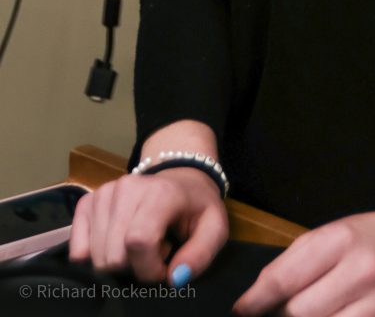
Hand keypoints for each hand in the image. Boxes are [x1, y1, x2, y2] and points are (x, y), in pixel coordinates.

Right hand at [68, 167, 228, 283]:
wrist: (180, 178)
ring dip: (119, 262)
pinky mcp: (88, 201)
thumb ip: (200, 254)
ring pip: (95, 257)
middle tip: (156, 251)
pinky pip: (77, 248)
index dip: (149, 269)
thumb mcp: (214, 227)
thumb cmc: (197, 207)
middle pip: (113, 256)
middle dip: (134, 268)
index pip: (138, 242)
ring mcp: (104, 193)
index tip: (165, 267)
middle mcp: (127, 187)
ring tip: (142, 243)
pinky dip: (96, 256)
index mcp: (160, 193)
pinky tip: (118, 243)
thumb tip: (174, 279)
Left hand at [232, 190, 374, 316]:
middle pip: (302, 312)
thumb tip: (255, 301)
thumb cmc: (366, 237)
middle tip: (277, 316)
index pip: (286, 278)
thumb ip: (294, 263)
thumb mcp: (330, 234)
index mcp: (341, 239)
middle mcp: (364, 269)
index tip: (241, 312)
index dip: (257, 300)